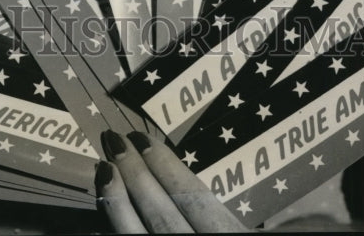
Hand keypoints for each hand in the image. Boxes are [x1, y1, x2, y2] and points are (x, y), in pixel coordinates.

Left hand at [96, 131, 248, 233]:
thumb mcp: (254, 233)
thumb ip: (246, 213)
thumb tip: (260, 177)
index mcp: (228, 235)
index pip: (193, 198)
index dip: (164, 166)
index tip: (141, 138)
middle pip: (161, 213)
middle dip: (135, 174)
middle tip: (114, 139)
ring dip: (117, 202)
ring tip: (103, 169)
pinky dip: (116, 226)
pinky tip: (106, 207)